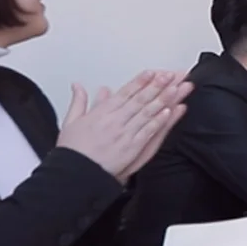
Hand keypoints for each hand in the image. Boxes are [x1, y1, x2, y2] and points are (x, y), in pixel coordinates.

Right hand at [57, 70, 192, 183]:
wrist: (75, 173)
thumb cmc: (73, 150)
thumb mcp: (71, 121)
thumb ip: (79, 102)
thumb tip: (77, 86)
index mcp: (102, 112)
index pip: (125, 92)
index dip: (140, 81)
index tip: (152, 72)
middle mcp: (115, 120)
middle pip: (140, 99)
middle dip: (157, 85)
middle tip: (170, 75)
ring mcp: (125, 133)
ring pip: (147, 113)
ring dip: (163, 99)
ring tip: (175, 88)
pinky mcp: (132, 147)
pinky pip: (148, 131)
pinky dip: (159, 121)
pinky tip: (169, 112)